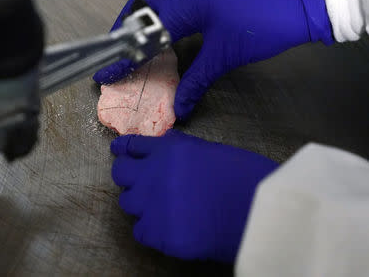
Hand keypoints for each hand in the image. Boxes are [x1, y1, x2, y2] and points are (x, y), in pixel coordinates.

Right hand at [94, 0, 332, 120]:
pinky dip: (165, 18)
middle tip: (120, 54)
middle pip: (142, 6)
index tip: (106, 74)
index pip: (142, 33)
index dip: (123, 57)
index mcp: (182, 2)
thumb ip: (196, 81)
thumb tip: (179, 108)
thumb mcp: (224, 56)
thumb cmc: (263, 23)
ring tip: (137, 46)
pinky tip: (167, 34)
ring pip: (159, 0)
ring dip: (145, 22)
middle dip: (127, 30)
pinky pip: (176, 0)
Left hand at [110, 130, 277, 261]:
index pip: (133, 145)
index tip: (120, 150)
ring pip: (127, 202)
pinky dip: (150, 229)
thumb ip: (181, 148)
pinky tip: (167, 228)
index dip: (125, 149)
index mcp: (167, 151)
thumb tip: (165, 145)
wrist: (258, 212)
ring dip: (140, 203)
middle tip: (142, 182)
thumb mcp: (211, 150)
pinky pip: (140, 231)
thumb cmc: (244, 176)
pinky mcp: (157, 234)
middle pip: (120, 173)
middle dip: (128, 175)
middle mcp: (152, 175)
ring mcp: (151, 205)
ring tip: (159, 207)